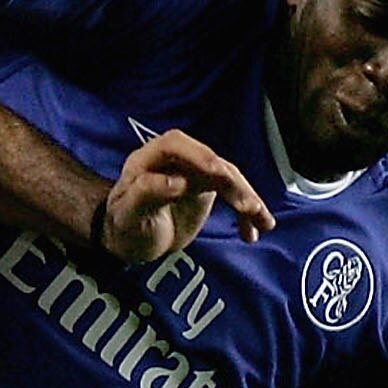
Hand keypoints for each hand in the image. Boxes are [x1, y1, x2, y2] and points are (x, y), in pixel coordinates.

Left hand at [100, 131, 273, 263]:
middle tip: (247, 206)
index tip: (217, 172)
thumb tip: (178, 182)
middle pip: (209, 162)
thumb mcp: (128, 214)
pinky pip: (232, 195)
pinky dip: (245, 212)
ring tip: (263, 220)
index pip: (175, 145)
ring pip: (227, 178)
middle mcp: (175, 161)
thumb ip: (147, 194)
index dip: (197, 154)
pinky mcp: (206, 189)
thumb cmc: (124, 226)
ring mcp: (193, 173)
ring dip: (247, 198)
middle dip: (232, 183)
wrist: (131, 242)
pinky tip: (255, 230)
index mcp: (149, 159)